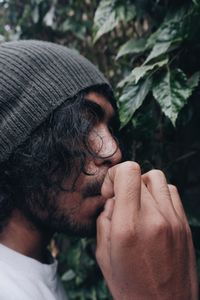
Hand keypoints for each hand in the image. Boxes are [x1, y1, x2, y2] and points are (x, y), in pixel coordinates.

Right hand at [96, 161, 197, 299]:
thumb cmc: (130, 287)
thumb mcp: (104, 255)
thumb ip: (104, 220)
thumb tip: (113, 200)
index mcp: (129, 227)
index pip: (128, 172)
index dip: (114, 175)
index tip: (109, 192)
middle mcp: (155, 218)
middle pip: (140, 175)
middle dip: (124, 184)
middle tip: (120, 203)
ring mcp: (174, 220)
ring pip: (156, 178)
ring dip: (142, 185)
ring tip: (136, 204)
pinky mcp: (184, 224)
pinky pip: (171, 192)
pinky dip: (158, 194)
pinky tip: (152, 211)